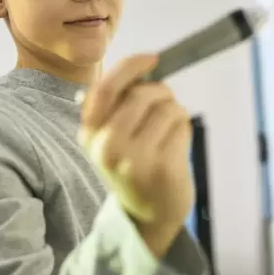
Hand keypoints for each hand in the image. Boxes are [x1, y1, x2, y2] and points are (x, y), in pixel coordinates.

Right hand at [79, 54, 193, 257]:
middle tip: (165, 106)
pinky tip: (176, 147)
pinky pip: (181, 124)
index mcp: (89, 134)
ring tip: (168, 133)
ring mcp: (135, 159)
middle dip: (161, 93)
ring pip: (167, 107)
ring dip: (175, 113)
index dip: (131, 67)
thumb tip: (145, 66)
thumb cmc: (134, 166)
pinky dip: (184, 128)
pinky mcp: (162, 168)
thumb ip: (120, 103)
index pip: (105, 88)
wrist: (149, 216)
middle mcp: (107, 147)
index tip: (153, 58)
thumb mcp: (112, 136)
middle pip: (143, 94)